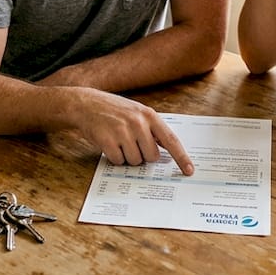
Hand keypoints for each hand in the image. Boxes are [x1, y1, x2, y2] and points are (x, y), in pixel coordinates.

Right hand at [76, 89, 194, 175]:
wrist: (86, 104)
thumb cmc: (114, 110)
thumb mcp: (137, 112)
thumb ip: (152, 130)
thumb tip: (167, 154)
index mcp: (149, 115)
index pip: (171, 140)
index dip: (181, 157)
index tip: (189, 170)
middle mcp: (138, 123)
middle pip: (152, 157)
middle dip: (143, 155)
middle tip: (132, 143)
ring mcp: (122, 131)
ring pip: (135, 161)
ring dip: (127, 156)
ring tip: (118, 140)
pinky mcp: (107, 140)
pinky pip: (118, 161)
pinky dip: (114, 157)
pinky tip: (109, 143)